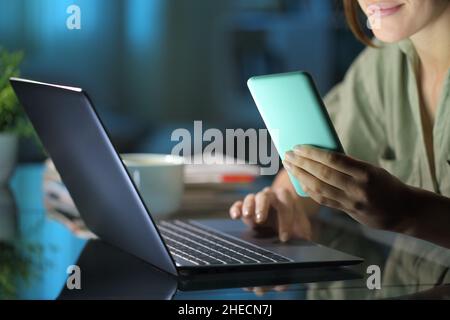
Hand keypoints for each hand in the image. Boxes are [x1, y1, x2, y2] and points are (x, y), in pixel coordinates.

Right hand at [229, 187, 311, 241]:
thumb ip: (303, 232)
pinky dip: (236, 209)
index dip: (286, 221)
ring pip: (251, 198)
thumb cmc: (292, 222)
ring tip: (248, 216)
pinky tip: (235, 216)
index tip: (284, 237)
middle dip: (263, 207)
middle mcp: (270, 195)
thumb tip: (306, 240)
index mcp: (285, 197)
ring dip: (249, 206)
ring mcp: (256, 200)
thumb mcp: (300, 227)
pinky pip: (239, 204)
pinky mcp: (245, 207)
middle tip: (261, 219)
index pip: (285, 205)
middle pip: (265, 196)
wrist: (281, 216)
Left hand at [283, 145, 414, 231]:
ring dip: (301, 176)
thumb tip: (321, 155)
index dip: (313, 153)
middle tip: (288, 155)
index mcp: (365, 172)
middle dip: (301, 163)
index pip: (333, 160)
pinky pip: (324, 200)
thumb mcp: (371, 169)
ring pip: (319, 188)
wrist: (404, 211)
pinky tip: (300, 182)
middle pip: (322, 174)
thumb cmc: (386, 184)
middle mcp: (357, 188)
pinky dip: (310, 190)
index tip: (298, 147)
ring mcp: (351, 202)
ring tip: (289, 166)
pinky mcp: (348, 212)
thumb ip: (348, 165)